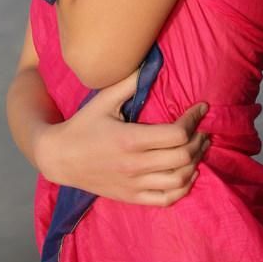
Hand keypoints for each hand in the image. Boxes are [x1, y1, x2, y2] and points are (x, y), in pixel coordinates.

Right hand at [37, 70, 210, 205]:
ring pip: (179, 180)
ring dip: (196, 163)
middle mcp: (135, 165)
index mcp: (130, 140)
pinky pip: (166, 199)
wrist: (59, 158)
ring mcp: (134, 184)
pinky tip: (189, 174)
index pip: (176, 134)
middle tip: (203, 129)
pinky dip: (184, 188)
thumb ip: (129, 83)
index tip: (200, 108)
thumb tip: (153, 62)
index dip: (193, 120)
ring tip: (200, 148)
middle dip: (199, 141)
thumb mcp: (103, 100)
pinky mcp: (131, 198)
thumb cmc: (82, 126)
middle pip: (183, 157)